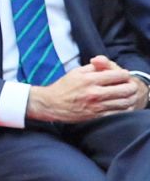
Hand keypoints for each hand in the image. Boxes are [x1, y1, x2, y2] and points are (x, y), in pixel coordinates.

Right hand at [28, 56, 145, 122]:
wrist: (50, 104)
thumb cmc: (63, 87)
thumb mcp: (75, 72)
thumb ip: (93, 67)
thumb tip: (106, 64)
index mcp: (89, 79)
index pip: (118, 75)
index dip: (124, 74)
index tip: (123, 75)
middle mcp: (94, 92)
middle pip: (125, 89)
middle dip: (130, 86)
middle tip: (128, 86)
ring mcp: (96, 106)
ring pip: (124, 102)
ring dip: (129, 98)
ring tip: (125, 95)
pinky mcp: (96, 116)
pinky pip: (117, 113)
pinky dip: (123, 109)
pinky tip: (120, 105)